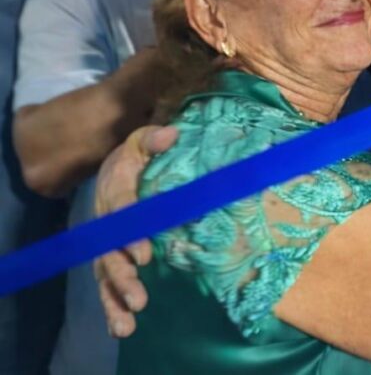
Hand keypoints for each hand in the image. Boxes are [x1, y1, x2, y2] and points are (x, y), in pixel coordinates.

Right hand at [93, 125, 176, 337]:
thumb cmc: (135, 156)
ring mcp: (107, 244)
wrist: (116, 167)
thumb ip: (154, 139)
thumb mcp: (142, 141)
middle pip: (109, 252)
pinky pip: (109, 284)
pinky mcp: (112, 258)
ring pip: (106, 275)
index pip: (122, 213)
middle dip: (123, 275)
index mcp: (115, 190)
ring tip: (128, 323)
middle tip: (139, 294)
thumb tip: (172, 135)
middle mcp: (106, 222)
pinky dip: (114, 306)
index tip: (144, 252)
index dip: (130, 233)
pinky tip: (124, 327)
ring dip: (116, 298)